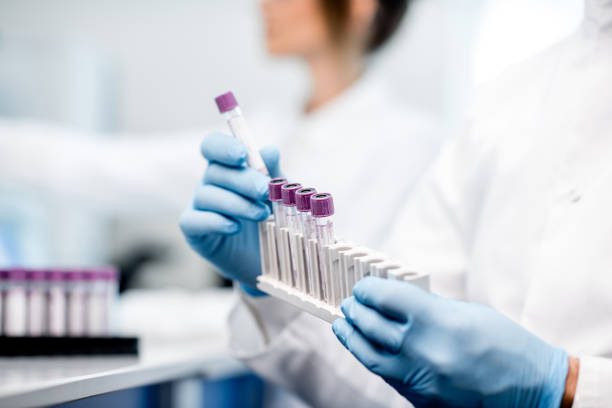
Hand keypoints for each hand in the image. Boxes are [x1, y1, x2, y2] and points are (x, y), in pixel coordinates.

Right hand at [179, 133, 281, 294]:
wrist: (269, 256)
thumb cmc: (272, 217)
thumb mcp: (278, 194)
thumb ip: (273, 173)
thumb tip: (269, 150)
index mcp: (227, 166)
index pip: (213, 145)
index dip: (223, 147)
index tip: (242, 155)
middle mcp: (209, 182)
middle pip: (215, 171)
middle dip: (242, 180)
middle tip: (265, 191)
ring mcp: (198, 206)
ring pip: (207, 195)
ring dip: (236, 203)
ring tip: (262, 215)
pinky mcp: (193, 231)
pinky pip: (194, 221)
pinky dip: (215, 222)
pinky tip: (235, 227)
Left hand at [332, 277, 568, 407]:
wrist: (532, 391)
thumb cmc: (505, 345)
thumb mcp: (467, 313)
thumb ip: (428, 306)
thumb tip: (395, 299)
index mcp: (438, 321)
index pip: (386, 298)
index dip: (368, 289)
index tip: (362, 286)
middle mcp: (424, 351)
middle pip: (372, 326)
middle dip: (356, 310)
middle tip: (350, 303)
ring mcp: (421, 380)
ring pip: (369, 356)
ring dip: (352, 337)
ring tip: (344, 323)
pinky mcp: (421, 400)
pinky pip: (387, 376)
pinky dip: (371, 358)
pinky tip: (365, 347)